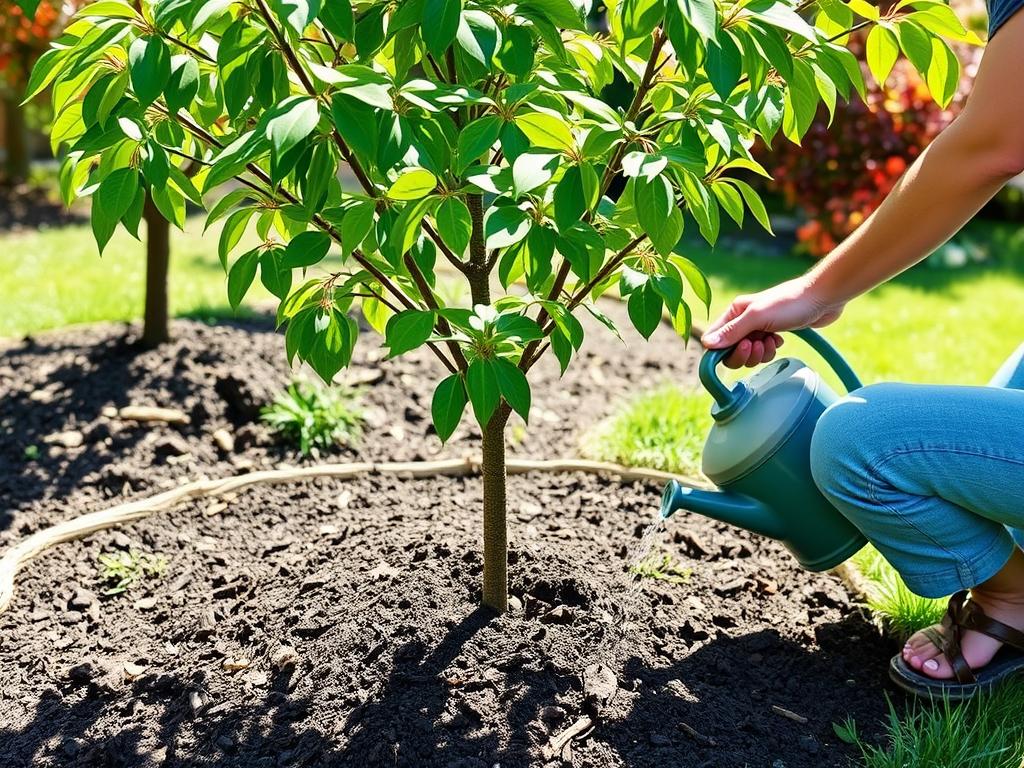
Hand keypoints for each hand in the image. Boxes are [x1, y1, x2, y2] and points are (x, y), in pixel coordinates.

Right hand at [701, 277, 844, 367]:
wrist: (823, 297)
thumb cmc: (790, 303)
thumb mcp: (758, 317)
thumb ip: (732, 331)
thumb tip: (706, 344)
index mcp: (735, 312)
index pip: (716, 339)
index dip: (724, 350)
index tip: (743, 348)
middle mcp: (743, 319)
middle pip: (731, 350)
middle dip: (745, 354)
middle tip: (759, 345)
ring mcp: (759, 327)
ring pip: (749, 353)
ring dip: (761, 353)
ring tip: (772, 340)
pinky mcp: (773, 333)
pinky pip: (764, 351)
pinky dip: (771, 350)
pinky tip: (780, 339)